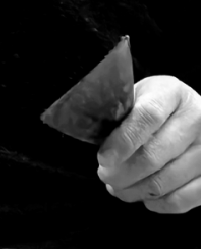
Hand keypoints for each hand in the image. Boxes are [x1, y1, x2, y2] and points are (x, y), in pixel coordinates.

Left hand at [97, 75, 200, 212]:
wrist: (191, 113)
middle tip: (105, 175)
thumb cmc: (157, 106)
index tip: (103, 158)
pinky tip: (143, 196)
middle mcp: (197, 119)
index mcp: (173, 93)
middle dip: (122, 172)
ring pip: (164, 182)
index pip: (147, 117)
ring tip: (118, 187)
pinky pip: (181, 200)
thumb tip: (103, 148)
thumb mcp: (141, 96)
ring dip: (134, 190)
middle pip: (154, 155)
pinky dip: (157, 203)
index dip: (123, 141)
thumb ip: (124, 115)